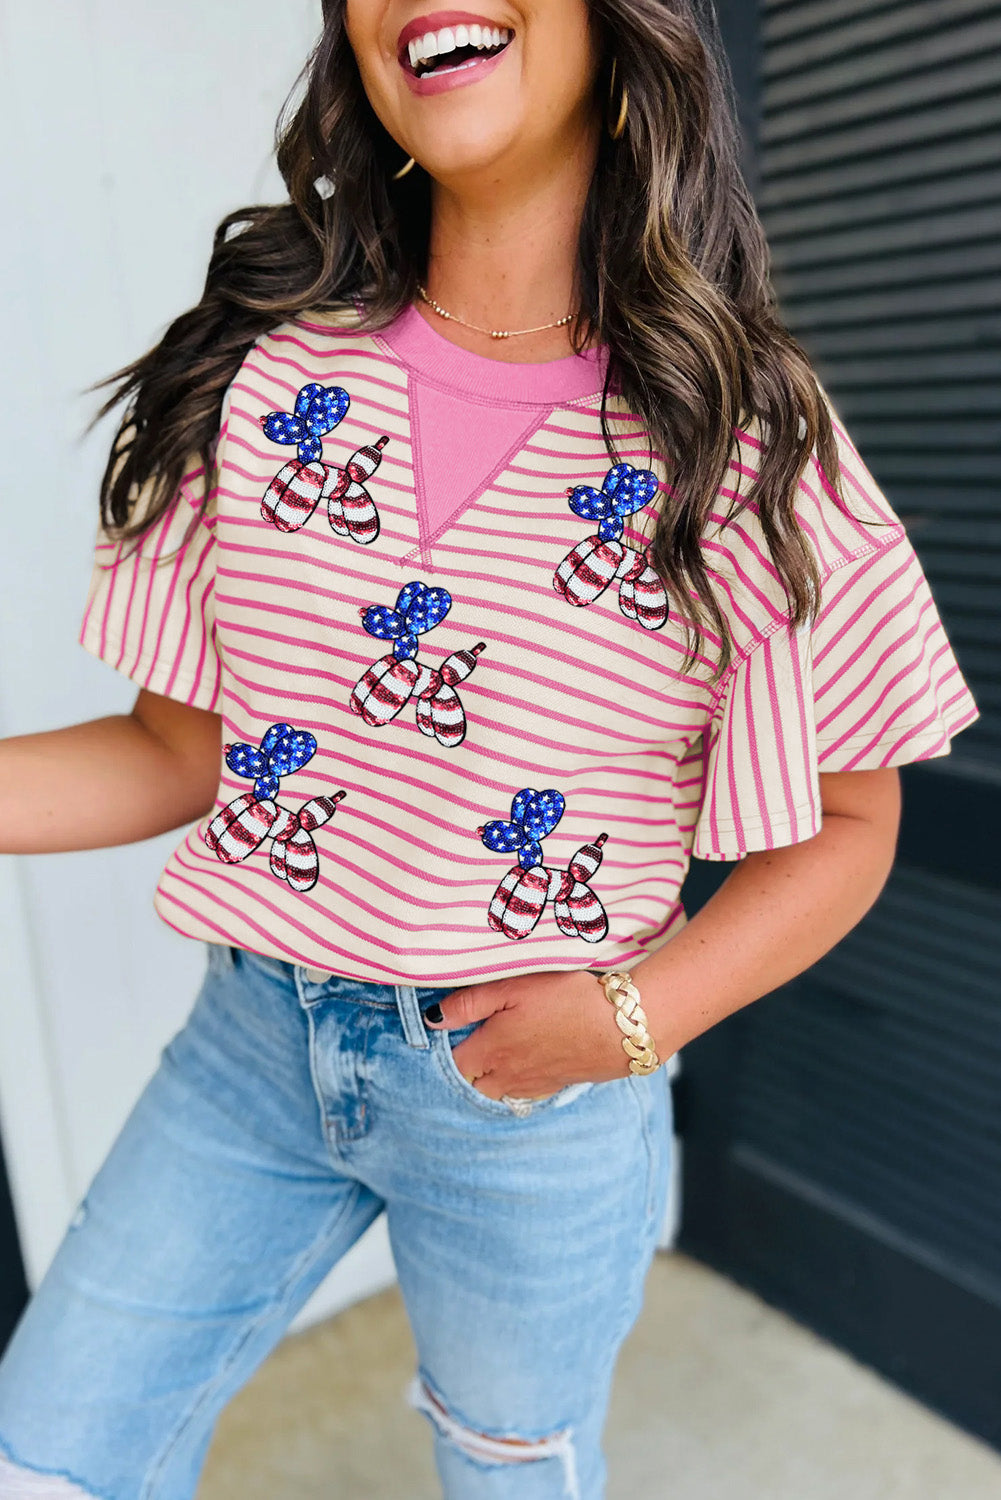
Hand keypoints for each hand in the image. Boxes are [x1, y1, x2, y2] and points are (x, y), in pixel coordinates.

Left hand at [423, 969, 630, 1100]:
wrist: (619, 1029)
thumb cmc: (566, 1000)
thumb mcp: (514, 987)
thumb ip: (470, 1002)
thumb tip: (433, 1019)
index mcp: (491, 1050)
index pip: (451, 1063)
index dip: (443, 1051)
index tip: (443, 1035)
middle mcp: (506, 1074)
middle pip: (470, 1084)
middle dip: (462, 1069)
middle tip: (464, 1044)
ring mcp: (531, 1084)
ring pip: (495, 1093)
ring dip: (486, 1079)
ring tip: (488, 1056)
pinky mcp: (553, 1086)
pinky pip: (521, 1095)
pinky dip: (511, 1086)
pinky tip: (518, 1068)